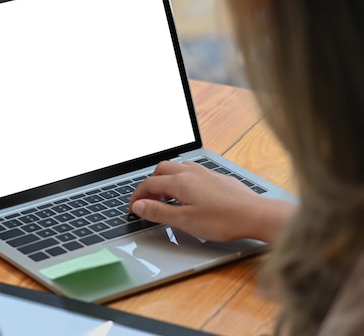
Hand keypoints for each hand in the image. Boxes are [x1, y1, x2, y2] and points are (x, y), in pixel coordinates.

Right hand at [129, 160, 294, 242]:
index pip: (149, 184)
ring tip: (167, 197)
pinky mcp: (217, 177)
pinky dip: (182, 180)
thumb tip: (139, 206)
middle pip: (160, 170)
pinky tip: (189, 194)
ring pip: (177, 167)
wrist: (255, 214)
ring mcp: (205, 173)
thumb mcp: (185, 221)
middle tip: (148, 202)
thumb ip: (158, 212)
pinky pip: (192, 171)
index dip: (137, 196)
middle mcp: (190, 172)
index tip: (133, 207)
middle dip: (150, 184)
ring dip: (166, 180)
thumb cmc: (223, 219)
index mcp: (179, 182)